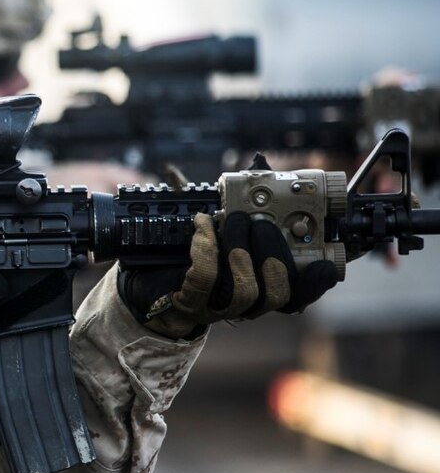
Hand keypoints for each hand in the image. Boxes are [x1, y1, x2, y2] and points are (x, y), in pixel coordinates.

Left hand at [118, 212, 338, 338]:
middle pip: (279, 293)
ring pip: (246, 290)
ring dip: (241, 251)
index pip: (299, 294)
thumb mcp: (224, 225)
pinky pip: (206, 279)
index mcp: (263, 286)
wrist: (148, 280)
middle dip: (273, 251)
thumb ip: (246, 200)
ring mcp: (218, 307)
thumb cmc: (192, 252)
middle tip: (259, 221)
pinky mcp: (190, 303)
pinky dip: (207, 249)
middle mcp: (247, 303)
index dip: (316, 282)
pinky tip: (202, 227)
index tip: (324, 262)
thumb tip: (259, 164)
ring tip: (233, 223)